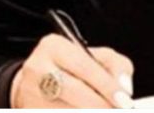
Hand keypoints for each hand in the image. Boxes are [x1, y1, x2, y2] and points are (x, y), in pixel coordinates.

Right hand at [10, 34, 133, 107]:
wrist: (35, 84)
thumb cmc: (72, 69)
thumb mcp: (97, 57)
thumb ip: (117, 66)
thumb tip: (124, 87)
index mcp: (54, 47)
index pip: (85, 67)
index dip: (108, 86)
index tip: (125, 100)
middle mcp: (37, 68)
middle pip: (74, 91)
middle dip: (100, 104)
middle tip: (116, 109)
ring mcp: (29, 93)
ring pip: (65, 109)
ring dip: (88, 112)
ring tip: (103, 110)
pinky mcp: (29, 109)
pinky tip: (86, 111)